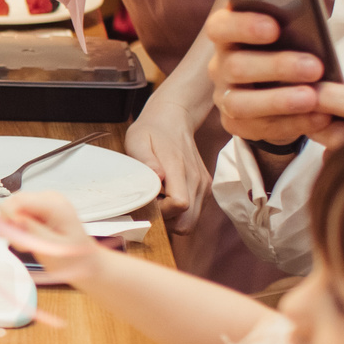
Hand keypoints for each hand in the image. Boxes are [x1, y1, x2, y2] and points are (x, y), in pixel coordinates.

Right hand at [0, 190, 104, 286]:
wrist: (85, 262)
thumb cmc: (73, 259)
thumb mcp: (51, 249)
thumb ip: (32, 232)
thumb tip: (13, 219)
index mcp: (56, 206)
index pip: (19, 200)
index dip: (7, 216)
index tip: (5, 235)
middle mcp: (50, 198)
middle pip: (15, 203)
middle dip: (11, 224)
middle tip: (20, 244)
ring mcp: (45, 201)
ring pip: (15, 209)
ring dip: (15, 228)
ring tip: (28, 244)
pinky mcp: (40, 207)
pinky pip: (20, 213)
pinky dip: (20, 228)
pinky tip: (31, 238)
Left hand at [123, 104, 207, 231]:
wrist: (173, 119)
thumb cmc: (151, 131)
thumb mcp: (137, 140)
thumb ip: (146, 160)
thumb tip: (157, 176)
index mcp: (179, 168)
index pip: (179, 204)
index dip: (161, 210)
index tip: (149, 200)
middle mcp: (197, 181)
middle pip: (187, 223)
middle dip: (167, 221)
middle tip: (152, 204)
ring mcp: (203, 186)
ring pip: (191, 222)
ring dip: (173, 219)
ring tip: (159, 199)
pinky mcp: (205, 189)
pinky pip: (194, 214)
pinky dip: (180, 214)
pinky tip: (167, 197)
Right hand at [202, 6, 331, 144]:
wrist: (283, 86)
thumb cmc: (287, 48)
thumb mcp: (288, 31)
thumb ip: (293, 23)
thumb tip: (312, 18)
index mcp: (228, 34)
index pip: (220, 27)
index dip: (243, 26)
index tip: (274, 28)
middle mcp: (220, 65)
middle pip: (235, 66)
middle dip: (276, 67)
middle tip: (314, 67)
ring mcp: (224, 96)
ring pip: (241, 103)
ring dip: (279, 101)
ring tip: (312, 98)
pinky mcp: (235, 124)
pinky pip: (258, 128)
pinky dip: (291, 124)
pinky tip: (318, 117)